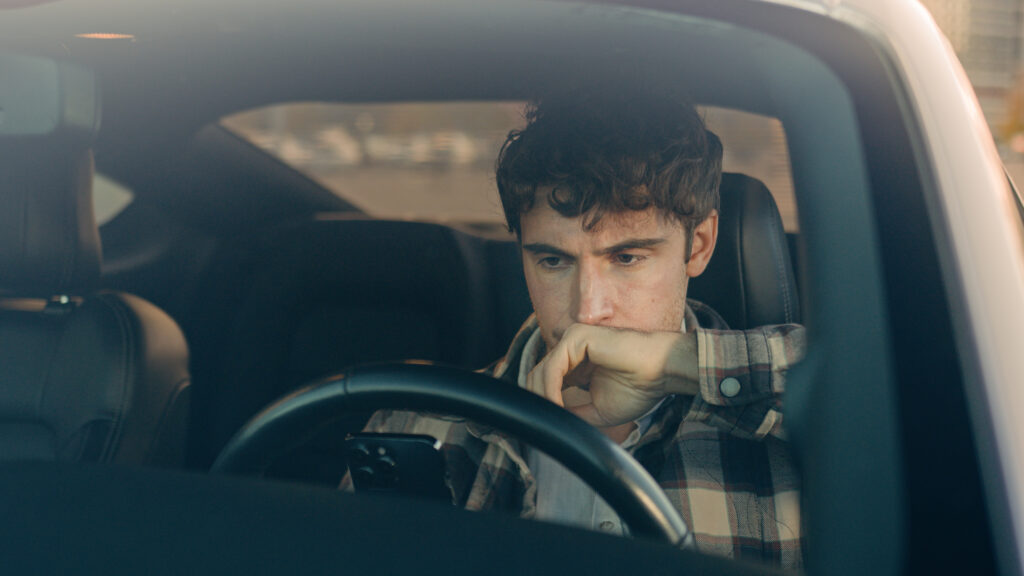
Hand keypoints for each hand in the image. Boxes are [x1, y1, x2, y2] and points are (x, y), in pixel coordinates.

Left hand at [525, 323, 699, 427]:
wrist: (662, 373)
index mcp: (576, 364)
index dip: (543, 405)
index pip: (546, 382)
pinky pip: (552, 368)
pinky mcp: (576, 337)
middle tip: (546, 426)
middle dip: (538, 403)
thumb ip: (573, 411)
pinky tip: (557, 406)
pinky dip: (550, 390)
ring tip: (554, 419)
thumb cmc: (639, 389)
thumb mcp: (598, 409)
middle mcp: (571, 349)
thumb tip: (549, 418)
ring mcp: (572, 340)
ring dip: (543, 399)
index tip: (548, 428)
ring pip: (541, 372)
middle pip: (538, 377)